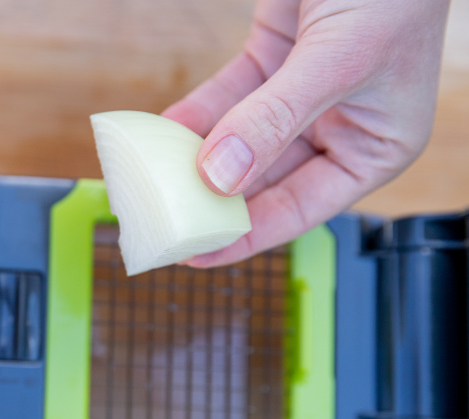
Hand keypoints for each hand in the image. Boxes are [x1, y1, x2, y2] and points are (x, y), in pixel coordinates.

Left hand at [163, 0, 449, 266]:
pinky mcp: (272, 63)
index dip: (246, 235)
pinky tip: (162, 135)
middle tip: (163, 221)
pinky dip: (194, 116)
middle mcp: (336, 129)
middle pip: (261, 181)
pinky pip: (225, 100)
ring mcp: (300, 98)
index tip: (196, 252)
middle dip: (210, 199)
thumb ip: (274, 119)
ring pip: (237, 143)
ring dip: (194, 160)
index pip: (299, 208)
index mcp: (372, 147)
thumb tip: (219, 175)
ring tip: (151, 183)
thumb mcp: (337, 62)